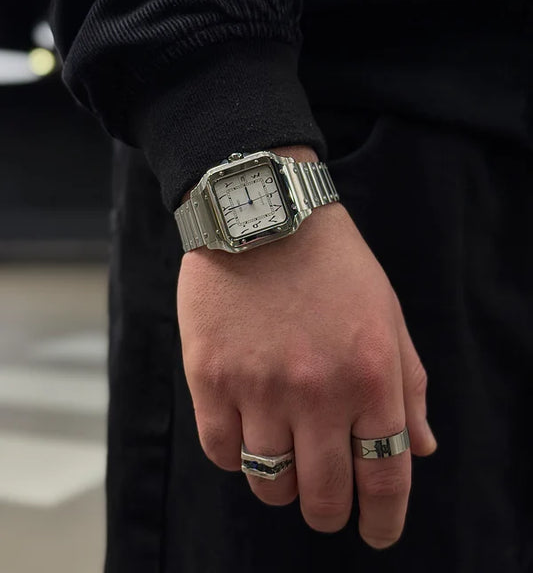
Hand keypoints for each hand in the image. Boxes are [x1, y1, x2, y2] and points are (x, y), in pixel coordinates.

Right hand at [177, 160, 435, 548]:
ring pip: (269, 481)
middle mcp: (318, 389)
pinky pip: (222, 452)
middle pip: (324, 494)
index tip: (377, 534)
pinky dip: (237, 454)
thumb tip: (420, 450)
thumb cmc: (333, 265)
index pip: (385, 475)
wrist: (263, 213)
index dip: (384, 519)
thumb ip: (408, 387)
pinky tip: (247, 428)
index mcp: (371, 375)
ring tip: (284, 452)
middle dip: (329, 512)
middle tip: (325, 504)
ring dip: (281, 482)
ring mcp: (259, 386)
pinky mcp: (210, 377)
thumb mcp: (386, 316)